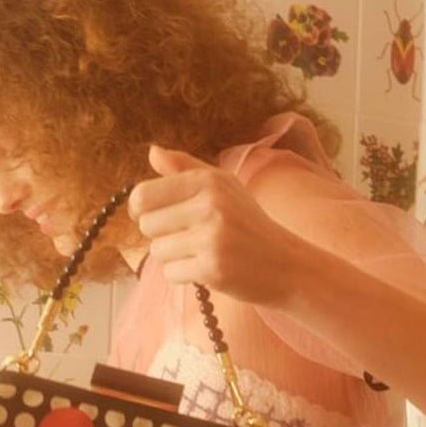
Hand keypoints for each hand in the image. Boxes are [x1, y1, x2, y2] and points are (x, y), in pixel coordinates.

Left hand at [128, 145, 304, 308]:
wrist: (285, 264)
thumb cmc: (247, 224)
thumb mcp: (223, 187)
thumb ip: (184, 168)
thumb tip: (152, 151)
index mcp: (209, 180)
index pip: (143, 194)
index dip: (140, 209)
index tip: (153, 215)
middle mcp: (210, 205)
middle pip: (147, 225)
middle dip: (161, 235)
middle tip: (190, 237)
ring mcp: (212, 237)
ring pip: (157, 251)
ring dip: (173, 257)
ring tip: (202, 252)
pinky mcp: (212, 269)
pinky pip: (170, 273)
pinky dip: (184, 275)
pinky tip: (207, 268)